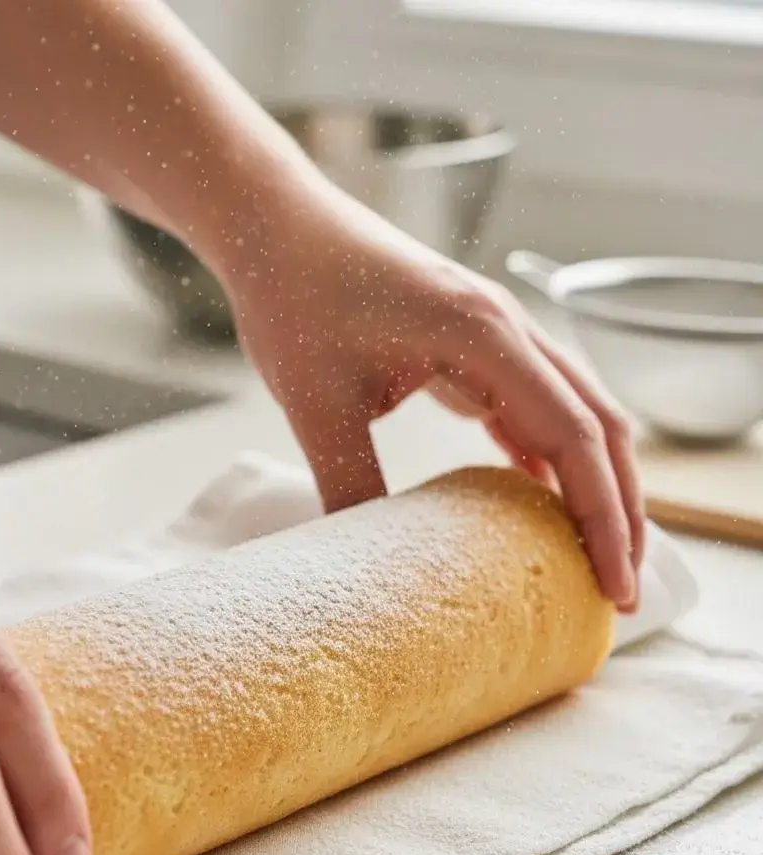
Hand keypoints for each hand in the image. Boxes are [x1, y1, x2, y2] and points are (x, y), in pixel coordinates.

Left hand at [229, 187, 643, 612]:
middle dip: (621, 507)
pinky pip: (527, 402)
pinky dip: (544, 453)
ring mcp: (492, 332)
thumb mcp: (317, 404)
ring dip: (590, 480)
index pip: (575, 437)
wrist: (276, 227)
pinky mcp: (468, 341)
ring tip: (592, 551)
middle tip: (619, 585)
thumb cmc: (294, 297)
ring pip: (572, 411)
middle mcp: (507, 329)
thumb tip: (374, 567)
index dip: (604, 516)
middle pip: (597, 424)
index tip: (614, 583)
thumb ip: (352, 484)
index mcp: (483, 336)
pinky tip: (538, 493)